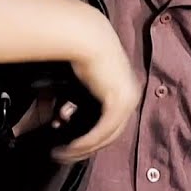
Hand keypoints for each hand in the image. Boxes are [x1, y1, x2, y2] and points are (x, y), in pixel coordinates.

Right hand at [58, 13, 139, 163]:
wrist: (84, 36)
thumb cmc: (79, 51)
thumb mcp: (77, 81)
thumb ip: (70, 101)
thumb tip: (60, 118)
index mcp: (124, 90)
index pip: (110, 124)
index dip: (89, 137)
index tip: (69, 143)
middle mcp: (129, 97)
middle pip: (110, 134)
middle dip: (85, 148)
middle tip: (64, 154)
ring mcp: (126, 101)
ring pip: (106, 136)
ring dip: (83, 148)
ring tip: (63, 152)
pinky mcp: (118, 102)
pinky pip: (102, 131)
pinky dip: (86, 141)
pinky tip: (71, 146)